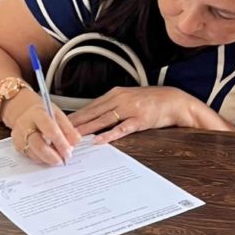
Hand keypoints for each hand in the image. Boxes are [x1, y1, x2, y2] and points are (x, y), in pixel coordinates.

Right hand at [10, 102, 79, 166]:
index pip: (50, 130)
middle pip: (39, 145)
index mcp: (37, 114)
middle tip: (63, 160)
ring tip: (57, 158)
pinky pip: (30, 156)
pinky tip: (47, 156)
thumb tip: (75, 142)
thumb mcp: (57, 114)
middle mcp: (25, 125)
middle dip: (53, 156)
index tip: (68, 152)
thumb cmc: (42, 113)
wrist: (23, 111)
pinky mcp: (17, 145)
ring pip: (34, 154)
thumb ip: (67, 128)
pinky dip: (41, 159)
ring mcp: (19, 136)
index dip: (61, 143)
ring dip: (48, 159)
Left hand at [70, 86, 193, 141]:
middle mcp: (120, 99)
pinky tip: (98, 140)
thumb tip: (94, 116)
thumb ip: (112, 106)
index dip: (75, 115)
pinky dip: (109, 135)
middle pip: (92, 112)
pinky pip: (121, 129)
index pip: (89, 106)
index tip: (60, 123)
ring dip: (87, 129)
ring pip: (103, 120)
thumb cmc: (151, 101)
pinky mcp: (140, 120)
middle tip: (59, 132)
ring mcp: (130, 109)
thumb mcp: (128, 99)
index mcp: (115, 94)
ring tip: (74, 138)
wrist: (174, 100)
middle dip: (75, 123)